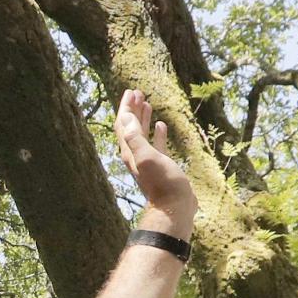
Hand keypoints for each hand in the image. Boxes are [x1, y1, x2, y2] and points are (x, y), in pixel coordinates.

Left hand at [114, 88, 194, 238]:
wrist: (174, 207)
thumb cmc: (164, 183)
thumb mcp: (148, 158)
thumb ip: (135, 139)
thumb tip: (126, 117)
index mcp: (129, 151)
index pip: (123, 124)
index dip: (125, 107)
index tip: (130, 91)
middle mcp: (135, 154)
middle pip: (130, 127)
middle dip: (132, 109)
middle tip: (137, 92)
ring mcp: (148, 159)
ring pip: (142, 134)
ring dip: (142, 118)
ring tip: (147, 103)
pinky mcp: (161, 165)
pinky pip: (156, 145)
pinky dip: (157, 133)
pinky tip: (161, 125)